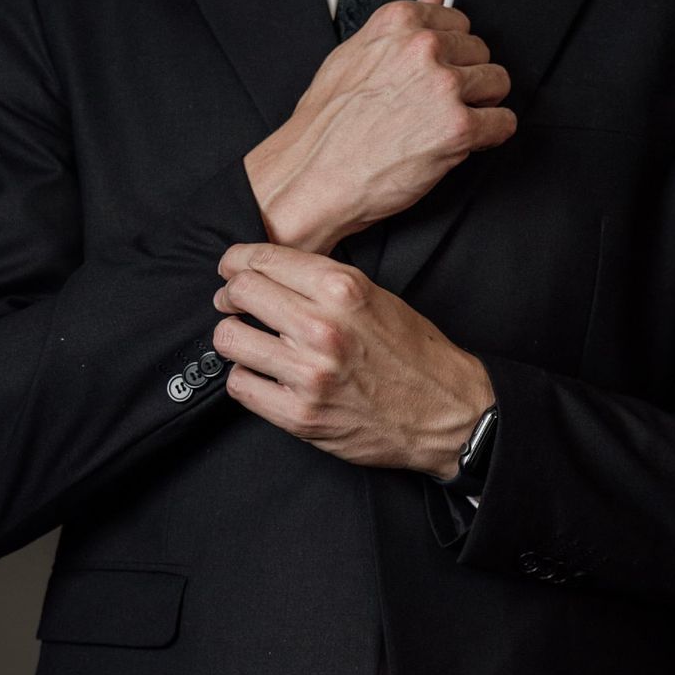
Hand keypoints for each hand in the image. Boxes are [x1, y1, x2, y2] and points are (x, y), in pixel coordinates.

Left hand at [213, 241, 496, 476]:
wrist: (445, 410)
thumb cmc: (413, 352)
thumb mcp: (377, 296)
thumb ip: (324, 282)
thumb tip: (269, 272)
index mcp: (343, 290)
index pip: (264, 260)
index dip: (237, 261)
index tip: (231, 267)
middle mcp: (323, 328)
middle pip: (240, 293)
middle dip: (231, 295)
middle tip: (235, 303)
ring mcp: (309, 374)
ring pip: (229, 339)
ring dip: (235, 337)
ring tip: (251, 340)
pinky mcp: (300, 414)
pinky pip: (241, 385)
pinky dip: (247, 376)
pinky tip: (263, 373)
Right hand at [244, 0, 514, 253]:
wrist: (313, 177)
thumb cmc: (326, 124)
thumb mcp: (352, 55)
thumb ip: (400, 26)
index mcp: (398, 23)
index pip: (458, 22)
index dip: (451, 53)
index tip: (437, 73)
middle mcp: (424, 48)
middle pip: (481, 52)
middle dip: (467, 79)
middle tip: (438, 105)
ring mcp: (444, 86)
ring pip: (498, 83)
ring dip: (482, 105)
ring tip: (447, 123)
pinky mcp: (458, 127)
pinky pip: (503, 122)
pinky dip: (491, 135)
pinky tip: (463, 143)